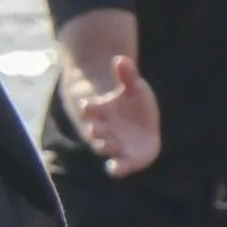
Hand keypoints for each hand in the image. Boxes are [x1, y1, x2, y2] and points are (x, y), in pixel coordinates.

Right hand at [68, 55, 161, 177]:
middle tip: (97, 129)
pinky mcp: (124, 159)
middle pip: (93, 131)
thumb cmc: (133, 104)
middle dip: (95, 131)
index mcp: (101, 111)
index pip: (88, 108)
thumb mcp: (133, 87)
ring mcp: (112, 145)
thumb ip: (127, 74)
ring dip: (105, 147)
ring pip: (102, 148)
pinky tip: (115, 167)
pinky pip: (116, 167)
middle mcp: (102, 130)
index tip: (87, 104)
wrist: (139, 126)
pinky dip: (115, 168)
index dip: (87, 107)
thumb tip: (121, 58)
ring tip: (111, 146)